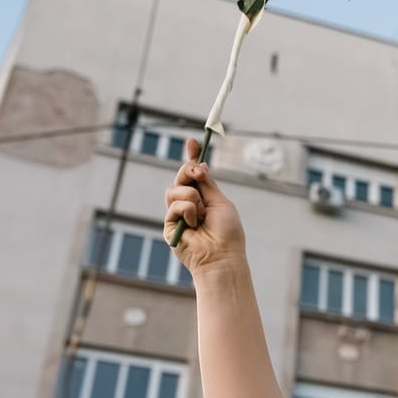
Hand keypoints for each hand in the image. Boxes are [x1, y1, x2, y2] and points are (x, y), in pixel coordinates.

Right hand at [164, 137, 246, 274]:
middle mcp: (189, 205)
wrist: (221, 255)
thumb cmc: (227, 233)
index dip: (192, 158)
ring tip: (202, 214)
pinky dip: (188, 211)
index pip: (194, 175)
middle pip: (181, 178)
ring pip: (175, 190)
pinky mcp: (169, 226)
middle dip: (188, 170)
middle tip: (198, 171)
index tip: (192, 141)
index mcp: (204, 198)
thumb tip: (199, 165)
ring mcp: (178, 215)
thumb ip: (207, 184)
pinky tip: (195, 224)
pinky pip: (174, 206)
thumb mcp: (220, 201)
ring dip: (192, 197)